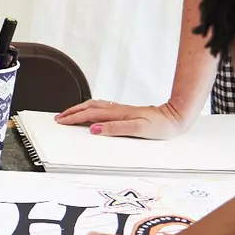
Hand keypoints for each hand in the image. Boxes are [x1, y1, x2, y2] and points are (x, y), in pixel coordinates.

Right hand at [54, 99, 195, 138]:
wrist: (174, 117)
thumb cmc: (161, 126)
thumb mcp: (139, 129)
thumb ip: (116, 128)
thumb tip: (95, 128)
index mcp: (117, 114)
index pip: (89, 115)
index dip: (74, 118)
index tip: (61, 121)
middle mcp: (117, 110)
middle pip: (88, 107)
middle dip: (72, 112)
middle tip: (59, 117)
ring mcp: (120, 110)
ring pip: (94, 105)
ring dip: (79, 109)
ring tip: (69, 114)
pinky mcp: (124, 112)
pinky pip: (101, 108)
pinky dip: (90, 109)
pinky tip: (90, 112)